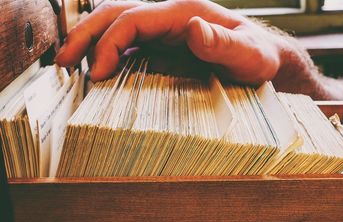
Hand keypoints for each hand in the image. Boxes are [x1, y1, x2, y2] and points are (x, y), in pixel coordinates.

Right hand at [55, 0, 283, 84]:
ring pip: (117, 24)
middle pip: (116, 13)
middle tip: (62, 63)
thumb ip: (223, 42)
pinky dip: (107, 53)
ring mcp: (165, 30)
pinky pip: (128, 44)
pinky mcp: (164, 45)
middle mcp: (169, 16)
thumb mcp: (248, 53)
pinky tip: (98, 70)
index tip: (95, 72)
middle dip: (85, 34)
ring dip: (90, 41)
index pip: (134, 19)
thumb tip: (192, 28)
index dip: (110, 43)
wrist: (262, 59)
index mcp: (183, 12)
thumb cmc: (257, 56)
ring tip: (69, 65)